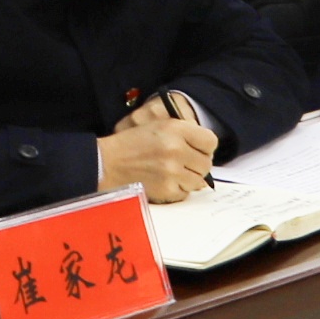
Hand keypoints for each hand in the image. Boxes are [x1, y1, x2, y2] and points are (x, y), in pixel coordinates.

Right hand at [97, 105, 218, 202]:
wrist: (108, 162)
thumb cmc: (132, 144)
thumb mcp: (158, 126)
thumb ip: (185, 134)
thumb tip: (206, 151)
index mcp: (175, 129)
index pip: (210, 141)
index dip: (205, 147)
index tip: (198, 150)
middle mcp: (176, 149)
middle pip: (206, 163)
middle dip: (197, 165)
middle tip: (184, 163)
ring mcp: (172, 171)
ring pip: (198, 180)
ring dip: (189, 178)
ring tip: (174, 173)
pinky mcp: (166, 189)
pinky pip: (185, 192)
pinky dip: (179, 189)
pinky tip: (166, 181)